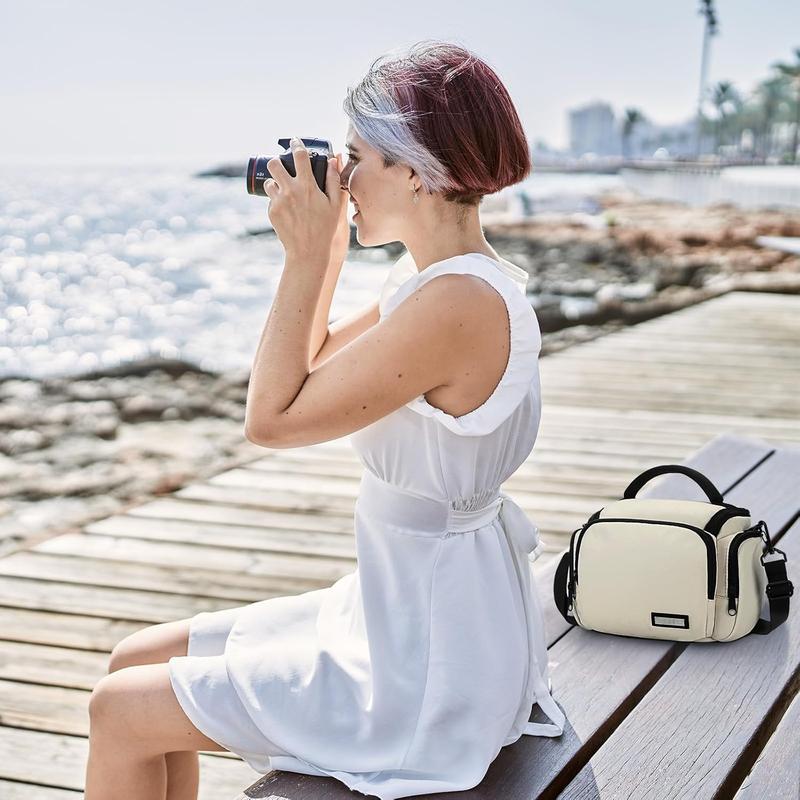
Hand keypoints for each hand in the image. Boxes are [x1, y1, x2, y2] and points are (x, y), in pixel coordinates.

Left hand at [264, 137, 347, 264]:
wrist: (307, 251)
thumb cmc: (325, 229)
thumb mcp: (335, 205)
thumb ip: (333, 180)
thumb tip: (333, 161)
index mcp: (307, 185)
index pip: (299, 155)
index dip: (296, 144)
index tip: (294, 142)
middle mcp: (290, 190)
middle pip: (275, 164)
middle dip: (278, 161)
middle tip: (283, 166)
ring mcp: (278, 201)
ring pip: (270, 181)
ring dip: (276, 182)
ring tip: (284, 190)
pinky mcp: (272, 212)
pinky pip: (271, 199)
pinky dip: (277, 200)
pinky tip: (287, 209)